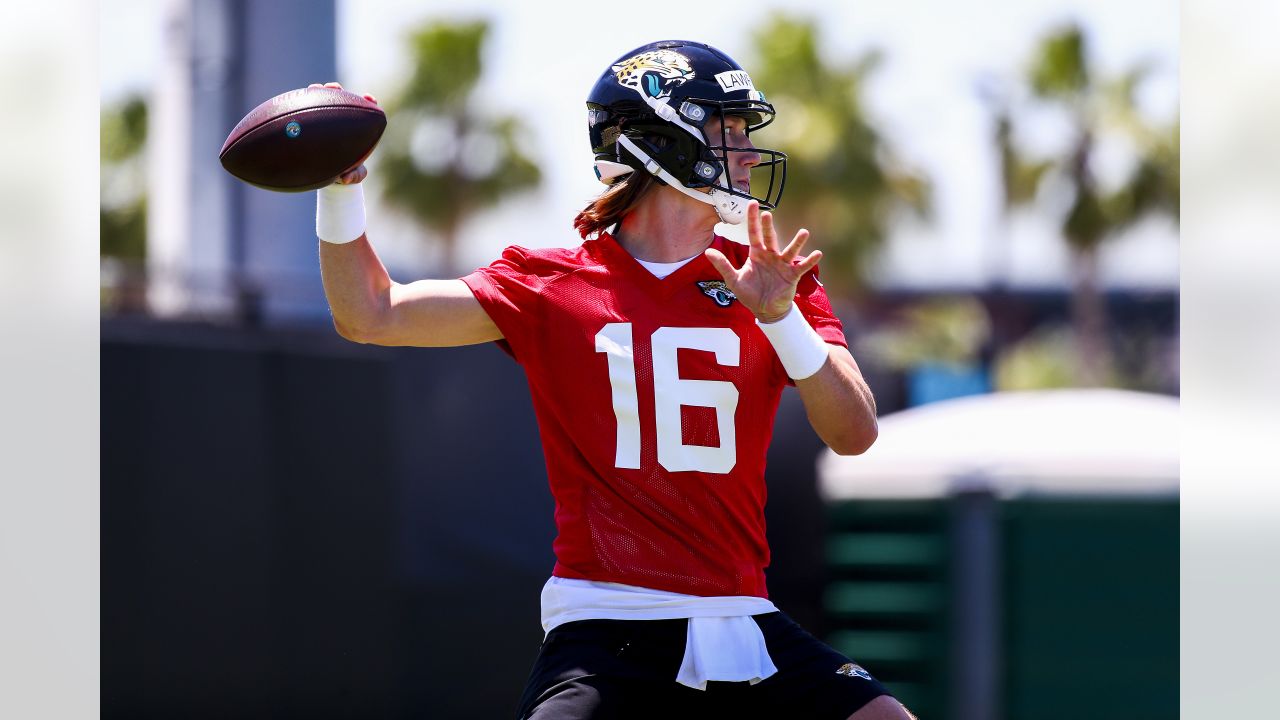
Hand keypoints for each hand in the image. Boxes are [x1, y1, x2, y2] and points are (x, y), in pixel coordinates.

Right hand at [308, 82, 378, 184]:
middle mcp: (343, 122)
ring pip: (324, 100)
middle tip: (333, 88)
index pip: (366, 110)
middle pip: (342, 100)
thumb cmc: (347, 173)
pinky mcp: (314, 123)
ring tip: (315, 89)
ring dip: (320, 92)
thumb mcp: (354, 176)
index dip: (369, 103)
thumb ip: (354, 176)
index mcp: (359, 129)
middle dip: (338, 91)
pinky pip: (309, 109)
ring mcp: (328, 121)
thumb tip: (345, 178)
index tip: (369, 99)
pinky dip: (305, 102)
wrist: (330, 176)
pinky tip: (300, 99)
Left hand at [704, 201, 821, 322]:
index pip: (753, 233)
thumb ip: (723, 265)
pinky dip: (809, 261)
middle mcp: (770, 255)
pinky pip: (802, 267)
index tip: (752, 203)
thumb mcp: (733, 280)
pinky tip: (817, 253)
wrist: (765, 310)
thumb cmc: (750, 293)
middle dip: (768, 227)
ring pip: (790, 251)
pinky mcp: (792, 275)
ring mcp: (782, 264)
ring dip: (797, 242)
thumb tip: (707, 252)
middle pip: (770, 238)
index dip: (752, 219)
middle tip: (767, 214)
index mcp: (756, 254)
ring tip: (803, 232)